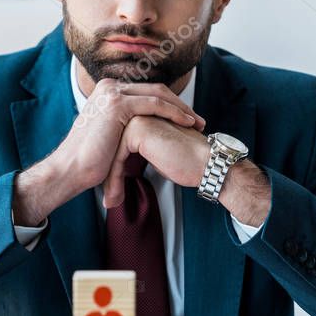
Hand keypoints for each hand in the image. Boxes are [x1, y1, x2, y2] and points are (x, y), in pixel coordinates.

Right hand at [12, 80, 205, 225]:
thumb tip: (143, 130)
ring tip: (197, 123)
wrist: (70, 169)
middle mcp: (109, 86)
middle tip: (198, 120)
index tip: (187, 119)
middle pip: (155, 89)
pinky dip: (173, 112)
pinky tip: (186, 123)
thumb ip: (124, 125)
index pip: (146, 91)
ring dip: (181, 108)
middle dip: (180, 105)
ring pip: (158, 94)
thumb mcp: (109, 134)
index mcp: (107, 91)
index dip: (169, 104)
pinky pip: (154, 104)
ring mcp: (112, 93)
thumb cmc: (88, 160)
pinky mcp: (117, 104)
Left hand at [101, 116, 271, 225]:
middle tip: (108, 201)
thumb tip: (123, 165)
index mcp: (140, 116)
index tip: (111, 191)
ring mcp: (137, 117)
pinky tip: (115, 197)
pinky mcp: (138, 129)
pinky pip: (117, 157)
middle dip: (108, 176)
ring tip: (111, 201)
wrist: (207, 164)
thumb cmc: (185, 162)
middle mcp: (137, 113)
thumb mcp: (155, 155)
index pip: (115, 145)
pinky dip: (114, 179)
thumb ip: (140, 151)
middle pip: (111, 148)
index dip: (112, 170)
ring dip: (109, 180)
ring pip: (111, 153)